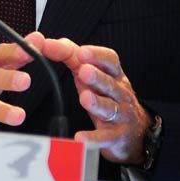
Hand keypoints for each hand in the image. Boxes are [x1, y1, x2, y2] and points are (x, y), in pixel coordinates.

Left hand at [42, 38, 150, 164]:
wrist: (133, 131)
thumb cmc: (105, 95)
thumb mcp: (91, 74)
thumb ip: (71, 57)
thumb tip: (47, 42)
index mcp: (113, 75)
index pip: (110, 61)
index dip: (97, 55)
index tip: (82, 52)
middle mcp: (119, 93)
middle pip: (110, 83)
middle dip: (98, 77)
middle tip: (84, 71)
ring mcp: (119, 115)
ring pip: (109, 107)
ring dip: (97, 103)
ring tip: (85, 98)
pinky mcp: (114, 136)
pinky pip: (103, 137)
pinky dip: (92, 138)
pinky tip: (79, 137)